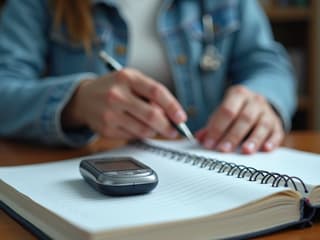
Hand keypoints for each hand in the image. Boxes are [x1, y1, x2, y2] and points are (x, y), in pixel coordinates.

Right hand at [62, 68, 186, 139]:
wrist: (84, 98)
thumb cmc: (113, 87)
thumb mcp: (131, 80)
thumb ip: (150, 93)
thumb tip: (170, 114)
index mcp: (127, 78)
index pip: (156, 92)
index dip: (173, 106)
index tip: (181, 118)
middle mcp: (117, 94)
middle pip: (151, 115)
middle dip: (167, 126)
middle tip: (174, 131)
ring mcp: (110, 113)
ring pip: (143, 130)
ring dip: (154, 131)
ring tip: (155, 127)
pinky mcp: (106, 129)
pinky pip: (132, 136)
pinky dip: (140, 134)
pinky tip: (137, 127)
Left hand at [196, 86, 284, 153]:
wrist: (256, 103)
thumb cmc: (234, 111)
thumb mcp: (222, 113)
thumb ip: (211, 125)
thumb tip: (200, 138)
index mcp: (238, 94)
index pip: (227, 110)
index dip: (217, 128)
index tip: (209, 144)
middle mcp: (255, 101)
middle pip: (244, 118)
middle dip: (233, 135)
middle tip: (223, 150)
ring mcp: (267, 112)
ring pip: (262, 125)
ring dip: (253, 139)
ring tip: (245, 152)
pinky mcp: (277, 123)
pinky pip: (276, 132)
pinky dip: (271, 141)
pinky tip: (265, 149)